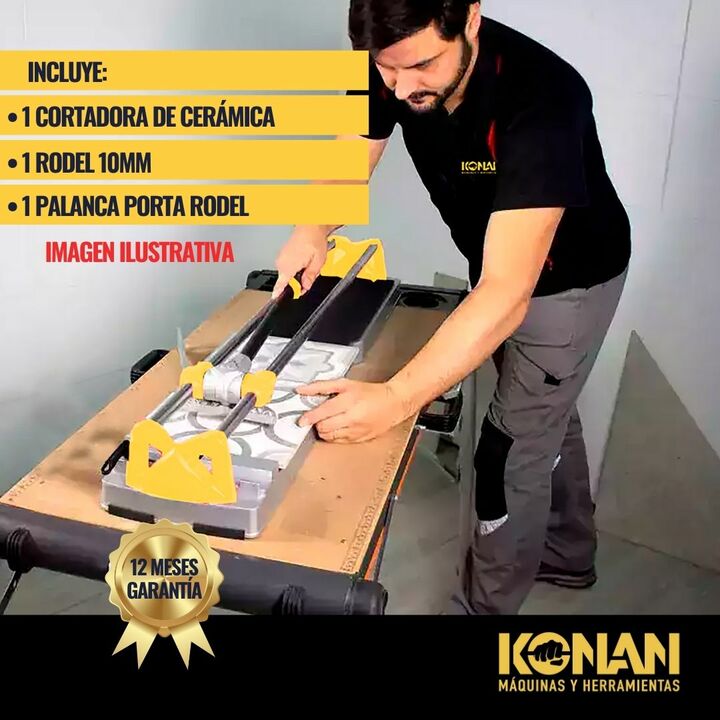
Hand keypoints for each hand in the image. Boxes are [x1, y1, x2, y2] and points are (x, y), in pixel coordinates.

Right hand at [272, 226, 328, 298]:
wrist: (310, 226)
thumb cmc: (314, 240)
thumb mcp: (318, 263)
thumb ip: (310, 277)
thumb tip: (305, 287)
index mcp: (288, 266)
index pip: (280, 285)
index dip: (280, 294)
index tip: (277, 300)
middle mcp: (281, 263)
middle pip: (287, 281)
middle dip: (298, 283)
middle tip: (310, 276)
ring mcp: (281, 258)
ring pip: (288, 274)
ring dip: (298, 274)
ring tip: (308, 265)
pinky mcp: (283, 255)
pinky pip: (288, 267)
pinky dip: (296, 268)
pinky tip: (305, 262)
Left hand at [296, 379, 411, 442]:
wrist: (393, 403)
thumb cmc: (370, 392)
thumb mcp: (345, 383)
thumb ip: (321, 386)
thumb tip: (302, 390)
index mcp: (349, 401)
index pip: (323, 413)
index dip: (310, 417)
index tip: (302, 420)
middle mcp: (353, 418)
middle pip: (324, 427)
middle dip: (317, 423)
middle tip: (318, 417)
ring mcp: (356, 431)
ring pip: (329, 437)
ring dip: (324, 430)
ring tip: (330, 420)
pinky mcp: (359, 439)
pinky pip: (338, 441)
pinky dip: (334, 435)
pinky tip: (339, 426)